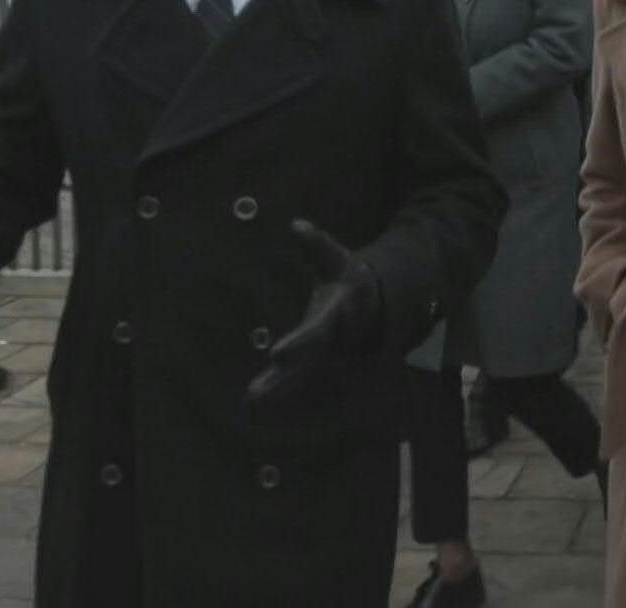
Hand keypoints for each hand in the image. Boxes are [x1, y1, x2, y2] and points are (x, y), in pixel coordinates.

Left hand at [246, 220, 384, 404]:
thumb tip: (296, 224)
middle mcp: (330, 340)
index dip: (298, 343)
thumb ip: (316, 245)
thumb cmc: (348, 277)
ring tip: (249, 399)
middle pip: (304, 362)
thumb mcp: (336, 259)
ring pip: (300, 376)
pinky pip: (295, 378)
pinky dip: (276, 389)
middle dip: (284, 377)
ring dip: (276, 388)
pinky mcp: (315, 361)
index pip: (314, 331)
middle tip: (256, 393)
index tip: (277, 354)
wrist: (376, 304)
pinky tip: (252, 401)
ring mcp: (324, 354)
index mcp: (334, 315)